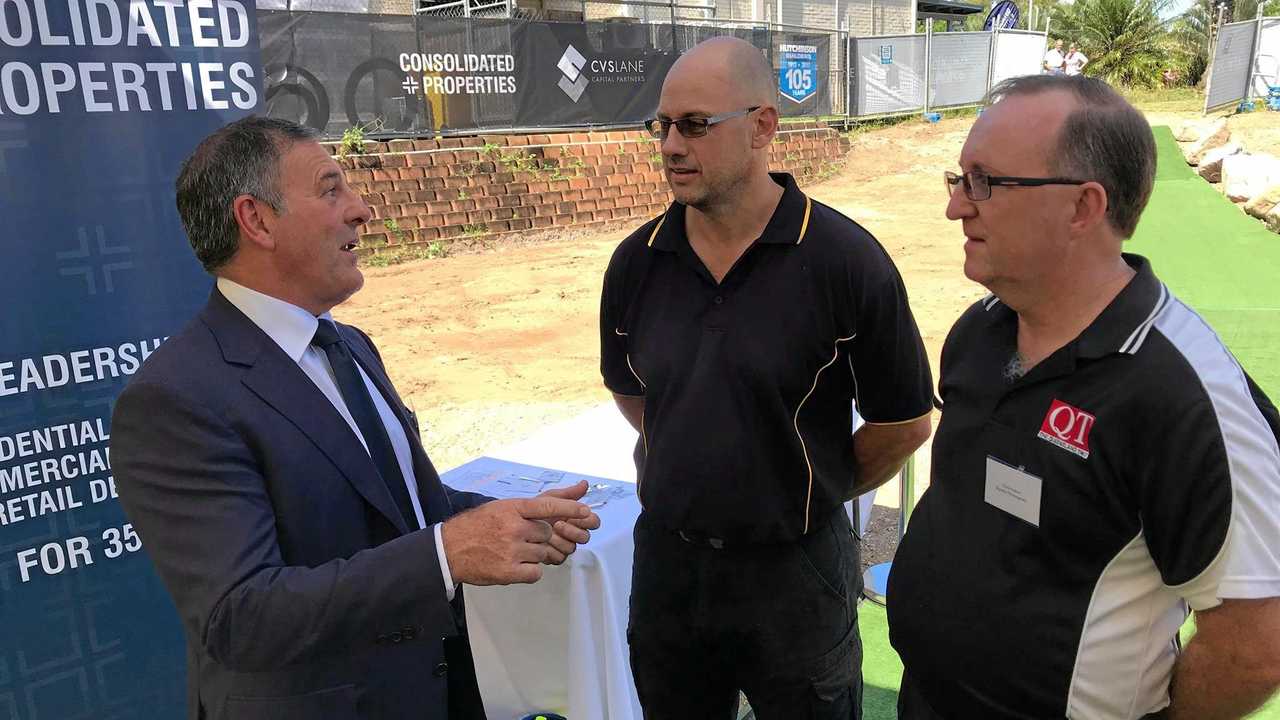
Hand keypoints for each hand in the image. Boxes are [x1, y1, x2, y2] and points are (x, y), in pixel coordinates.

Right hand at [441, 495, 589, 585]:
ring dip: (533, 555)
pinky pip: (536, 572)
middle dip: (539, 538)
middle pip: (547, 534)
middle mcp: (513, 528)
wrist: (448, 549)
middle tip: (519, 539)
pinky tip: (514, 566)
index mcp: (511, 509)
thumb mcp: (501, 507)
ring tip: (512, 552)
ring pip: (543, 553)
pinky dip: (529, 571)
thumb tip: (578, 489)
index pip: (547, 507)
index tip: (586, 512)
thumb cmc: (477, 526)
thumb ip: (535, 504)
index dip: (569, 509)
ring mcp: (511, 551)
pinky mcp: (509, 572)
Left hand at [537, 481, 602, 564]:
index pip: (593, 521)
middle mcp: (571, 533)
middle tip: (558, 524)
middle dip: (572, 531)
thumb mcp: (548, 499)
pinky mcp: (555, 557)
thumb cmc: (530, 511)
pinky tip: (542, 544)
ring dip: (559, 540)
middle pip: (585, 537)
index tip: (579, 515)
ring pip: (572, 547)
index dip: (588, 520)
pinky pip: (560, 557)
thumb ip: (568, 493)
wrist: (512, 527)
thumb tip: (584, 483)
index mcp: (574, 518)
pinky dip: (551, 550)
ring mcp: (564, 545)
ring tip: (546, 533)